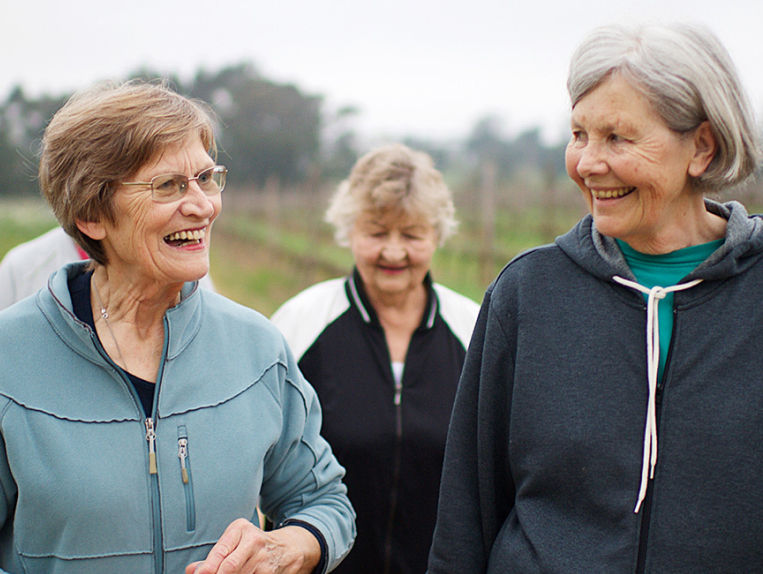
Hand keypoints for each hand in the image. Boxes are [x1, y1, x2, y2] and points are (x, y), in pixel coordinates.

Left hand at [185, 518, 320, 573]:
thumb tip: (191, 570)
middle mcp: (254, 541)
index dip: (207, 568)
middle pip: (229, 567)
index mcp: (240, 529)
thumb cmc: (253, 546)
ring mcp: (264, 558)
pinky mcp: (271, 573)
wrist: (288, 548)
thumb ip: (214, 556)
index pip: (220, 552)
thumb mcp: (234, 542)